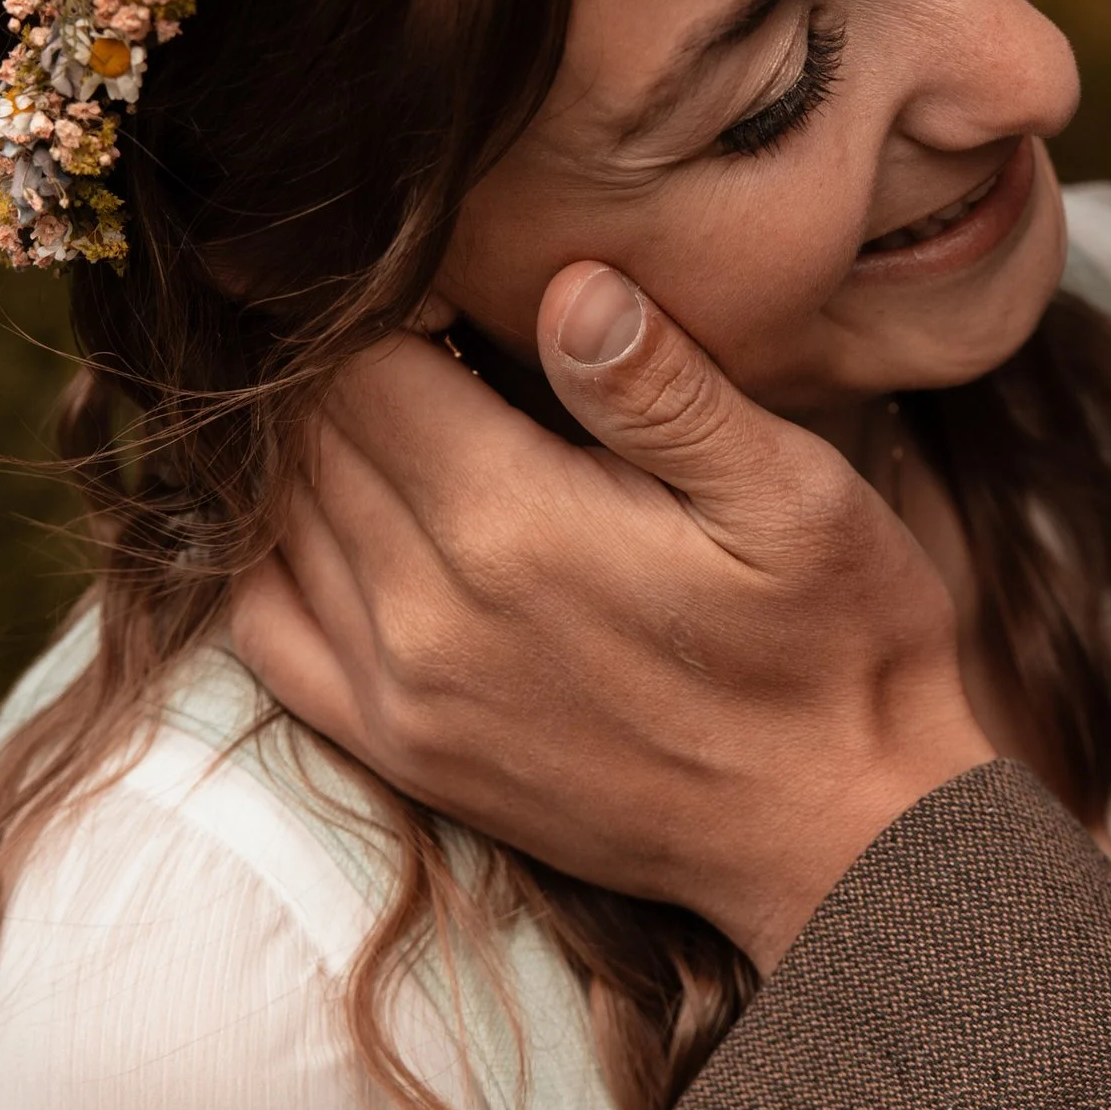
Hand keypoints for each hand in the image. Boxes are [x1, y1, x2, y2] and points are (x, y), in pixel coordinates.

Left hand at [228, 265, 995, 962]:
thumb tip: (569, 283)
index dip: (392, 295)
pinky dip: (277, 555)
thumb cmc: (839, 647)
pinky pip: (268, 630)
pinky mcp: (403, 752)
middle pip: (309, 433)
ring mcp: (403, 693)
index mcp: (515, 523)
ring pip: (278, 518)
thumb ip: (666, 390)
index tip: (452, 274)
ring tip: (407, 410)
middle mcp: (428, 612)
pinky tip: (349, 517)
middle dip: (349, 364)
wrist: (842, 835)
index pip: (363, 360)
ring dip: (315, 450)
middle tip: (432, 330)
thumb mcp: (792, 495)